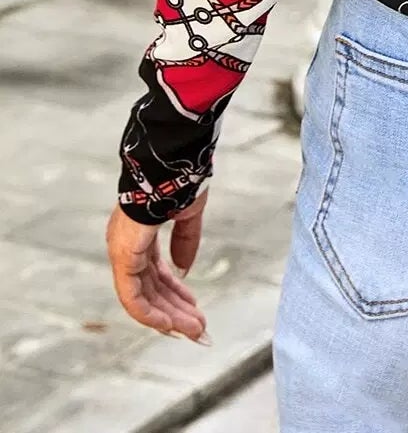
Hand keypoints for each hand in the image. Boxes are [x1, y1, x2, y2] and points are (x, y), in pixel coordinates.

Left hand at [106, 190, 210, 342]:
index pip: (156, 272)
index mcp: (140, 233)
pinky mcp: (123, 258)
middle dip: (177, 310)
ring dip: (169, 316)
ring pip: (144, 296)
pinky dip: (150, 313)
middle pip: (152, 288)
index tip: (195, 308)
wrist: (168, 162)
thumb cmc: (178, 179)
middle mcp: (128, 246)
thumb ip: (186, 242)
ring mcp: (123, 253)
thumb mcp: (188, 213)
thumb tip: (184, 269)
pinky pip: (133, 296)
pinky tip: (170, 325)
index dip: (176, 292)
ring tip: (194, 331)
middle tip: (199, 328)